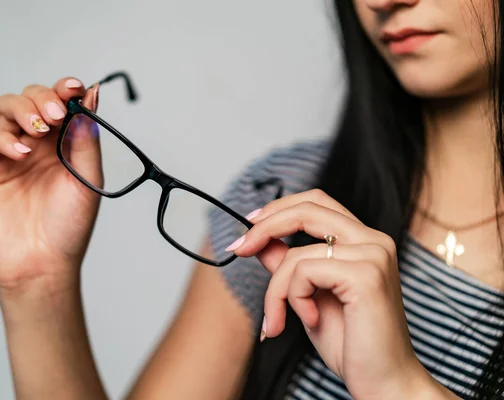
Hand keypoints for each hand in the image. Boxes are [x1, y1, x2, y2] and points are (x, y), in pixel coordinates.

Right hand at [0, 77, 100, 290]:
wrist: (44, 263)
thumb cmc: (69, 226)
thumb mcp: (87, 179)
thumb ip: (87, 138)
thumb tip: (93, 96)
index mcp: (64, 144)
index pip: (62, 103)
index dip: (66, 90)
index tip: (75, 88)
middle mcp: (37, 144)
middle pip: (32, 97)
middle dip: (45, 98)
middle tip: (57, 115)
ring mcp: (11, 155)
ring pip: (6, 109)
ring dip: (24, 109)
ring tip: (40, 129)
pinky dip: (4, 140)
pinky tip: (23, 153)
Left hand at [228, 189, 451, 399]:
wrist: (383, 383)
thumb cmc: (350, 343)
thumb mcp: (307, 296)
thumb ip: (288, 264)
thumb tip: (260, 240)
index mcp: (364, 241)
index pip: (317, 202)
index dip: (280, 207)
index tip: (249, 224)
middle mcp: (373, 240)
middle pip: (306, 209)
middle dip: (264, 227)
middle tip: (238, 249)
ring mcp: (373, 255)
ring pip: (296, 254)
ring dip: (275, 291)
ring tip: (275, 321)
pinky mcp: (366, 275)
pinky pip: (303, 272)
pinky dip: (293, 299)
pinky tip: (309, 320)